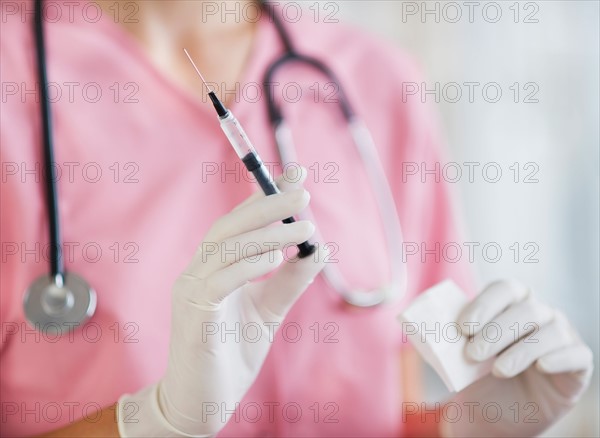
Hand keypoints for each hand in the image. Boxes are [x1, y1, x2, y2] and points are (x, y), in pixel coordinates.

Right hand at [117, 169, 325, 436]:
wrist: (202, 401)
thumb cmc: (231, 353)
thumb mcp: (269, 310)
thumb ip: (290, 280)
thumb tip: (321, 249)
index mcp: (213, 267)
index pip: (239, 222)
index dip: (265, 195)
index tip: (297, 176)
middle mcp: (198, 271)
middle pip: (230, 225)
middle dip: (267, 204)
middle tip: (303, 193)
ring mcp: (192, 290)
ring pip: (226, 246)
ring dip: (266, 232)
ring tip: (303, 227)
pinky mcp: (194, 313)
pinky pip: (220, 279)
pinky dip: (248, 264)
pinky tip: (275, 258)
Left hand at [441, 280, 593, 436]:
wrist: (497, 413)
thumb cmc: (478, 376)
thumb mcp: (459, 355)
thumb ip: (448, 336)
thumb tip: (419, 322)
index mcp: (513, 302)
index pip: (505, 288)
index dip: (485, 304)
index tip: (463, 327)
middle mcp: (541, 314)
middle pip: (526, 309)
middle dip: (496, 331)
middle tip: (471, 353)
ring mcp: (563, 337)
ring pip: (551, 330)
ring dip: (521, 349)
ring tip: (497, 370)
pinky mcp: (578, 364)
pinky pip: (578, 354)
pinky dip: (559, 357)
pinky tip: (540, 367)